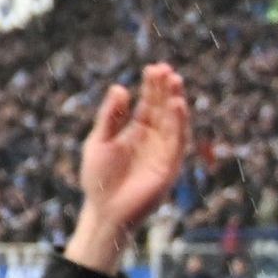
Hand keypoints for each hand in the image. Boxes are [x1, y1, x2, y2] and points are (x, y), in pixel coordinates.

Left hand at [65, 61, 192, 271]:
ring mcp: (163, 150)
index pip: (148, 103)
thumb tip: (119, 87)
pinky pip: (177, 141)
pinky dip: (179, 123)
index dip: (151, 86)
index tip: (153, 67)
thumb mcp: (100, 142)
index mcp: (136, 131)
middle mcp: (153, 138)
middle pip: (163, 108)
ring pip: (173, 121)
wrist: (105, 210)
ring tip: (174, 81)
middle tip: (166, 69)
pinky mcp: (169, 164)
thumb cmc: (99, 177)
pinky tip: (177, 105)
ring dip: (175, 101)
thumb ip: (110, 117)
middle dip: (165, 89)